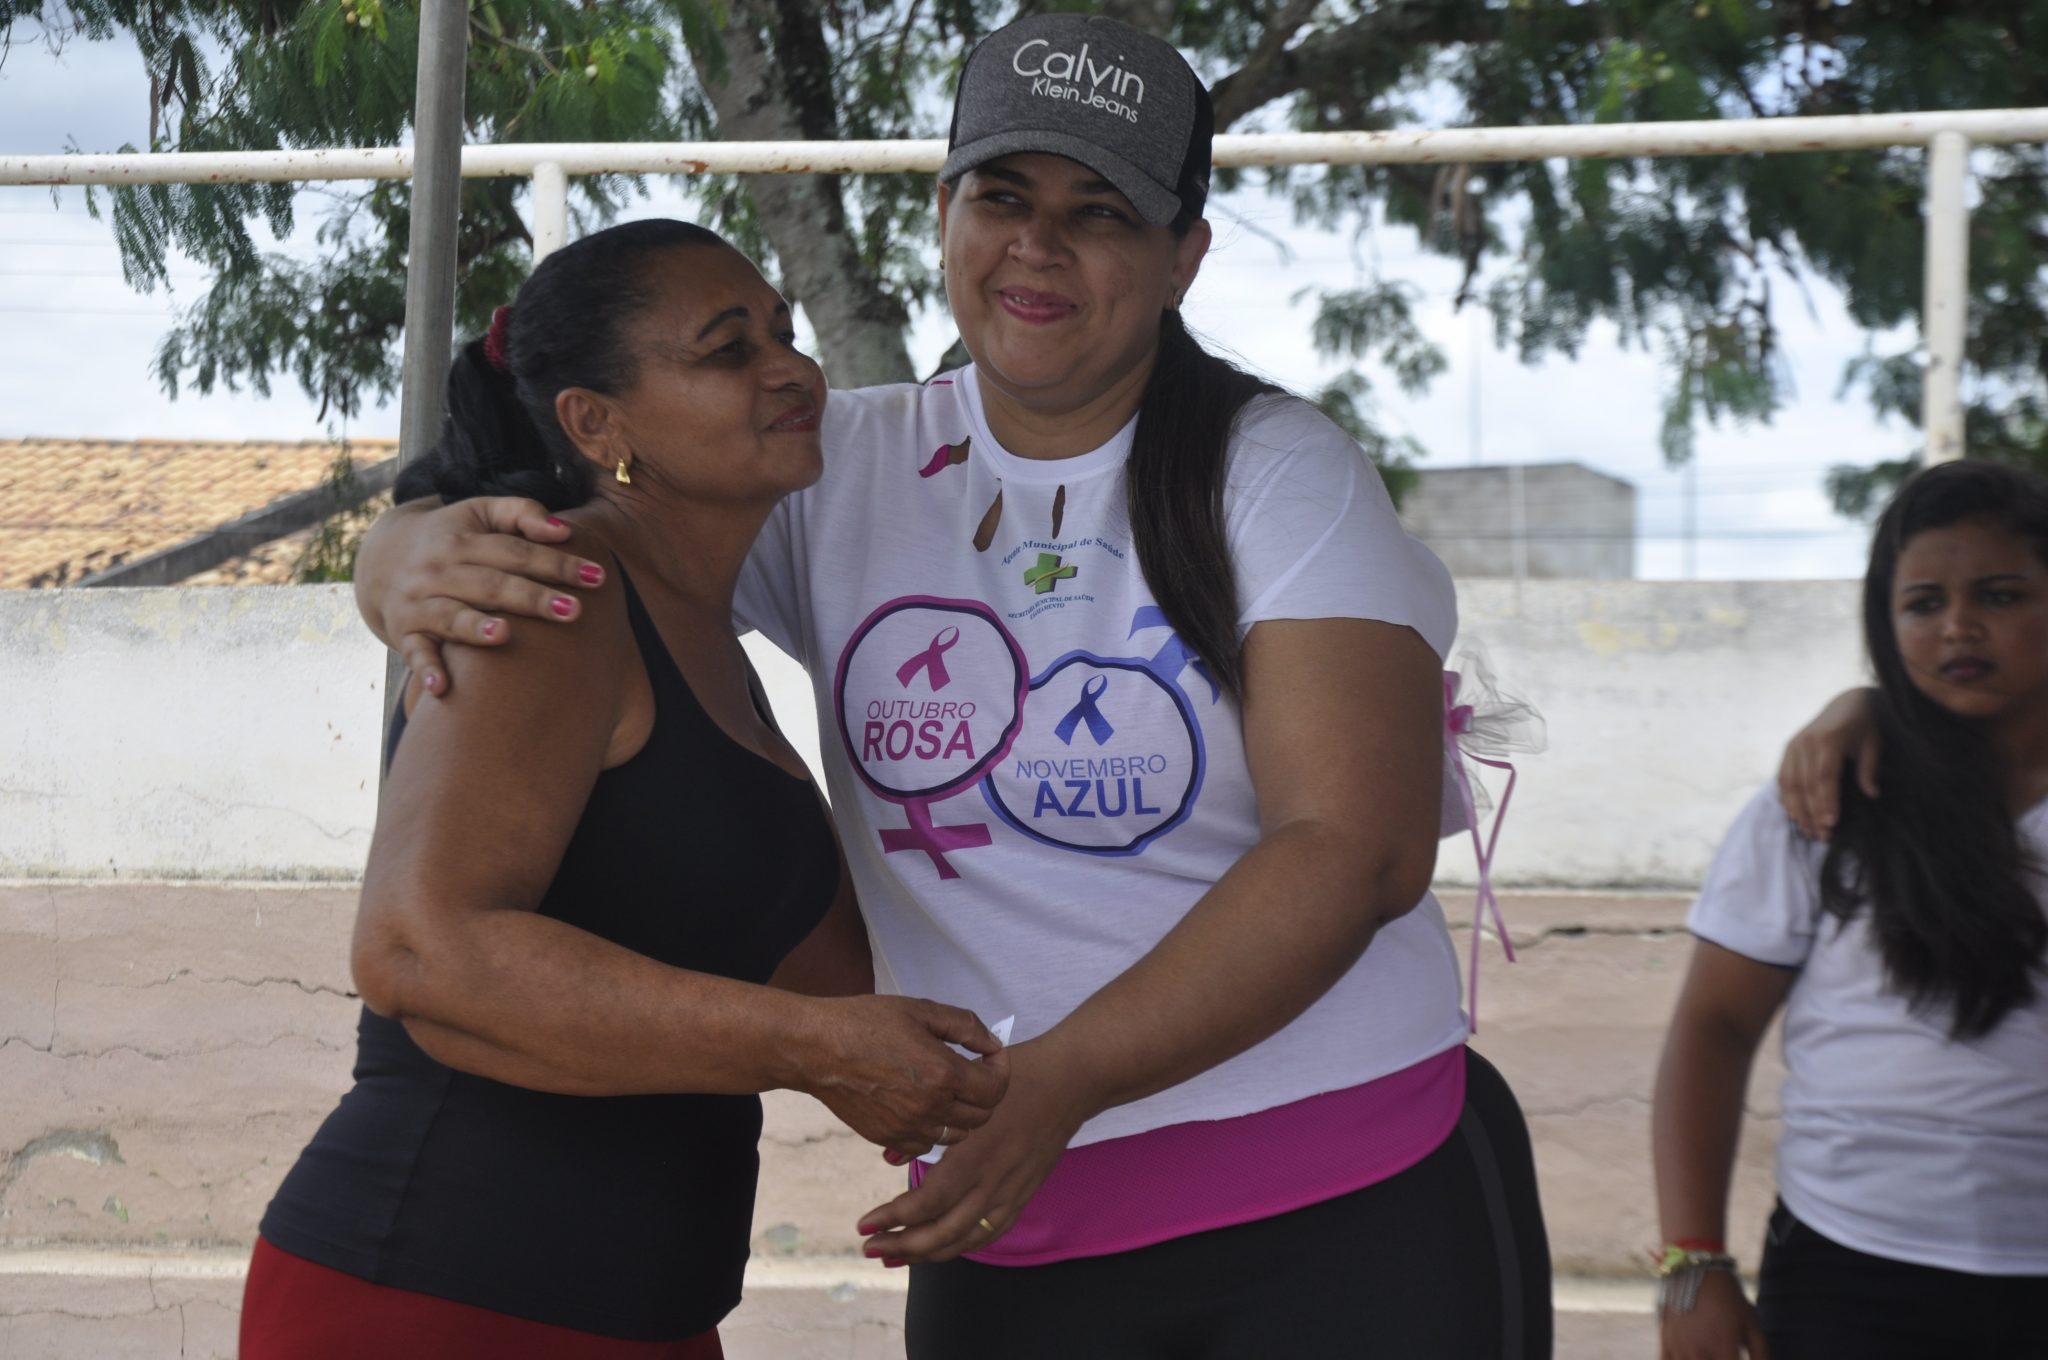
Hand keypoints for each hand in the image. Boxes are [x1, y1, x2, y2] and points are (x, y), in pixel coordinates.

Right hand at [356, 496, 605, 695]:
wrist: (380, 558)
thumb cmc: (449, 536)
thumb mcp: (479, 512)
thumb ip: (521, 512)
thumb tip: (564, 530)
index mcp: (461, 541)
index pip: (515, 552)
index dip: (555, 563)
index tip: (597, 577)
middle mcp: (438, 571)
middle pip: (490, 584)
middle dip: (531, 598)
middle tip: (573, 611)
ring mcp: (419, 604)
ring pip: (451, 616)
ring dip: (475, 627)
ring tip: (505, 634)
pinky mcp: (405, 633)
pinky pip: (415, 654)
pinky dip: (426, 671)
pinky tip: (442, 689)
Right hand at [801, 996, 1009, 1155]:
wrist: (816, 1049)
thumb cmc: (866, 1023)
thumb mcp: (921, 1010)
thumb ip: (965, 1026)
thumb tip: (992, 1043)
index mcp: (942, 1073)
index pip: (995, 1089)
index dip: (1001, 1070)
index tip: (991, 1057)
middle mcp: (929, 1107)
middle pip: (982, 1116)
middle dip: (985, 1092)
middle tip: (972, 1071)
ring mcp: (908, 1127)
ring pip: (957, 1134)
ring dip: (961, 1113)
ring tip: (948, 1089)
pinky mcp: (888, 1139)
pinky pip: (927, 1145)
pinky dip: (933, 1129)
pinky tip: (923, 1105)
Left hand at [856, 1039, 1090, 1264]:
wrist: (1070, 1081)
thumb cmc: (1015, 1075)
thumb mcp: (965, 1088)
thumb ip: (928, 1126)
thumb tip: (888, 1156)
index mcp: (975, 1152)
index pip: (927, 1202)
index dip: (893, 1219)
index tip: (864, 1225)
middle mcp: (994, 1180)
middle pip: (943, 1232)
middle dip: (903, 1246)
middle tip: (870, 1249)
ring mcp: (1013, 1191)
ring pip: (966, 1240)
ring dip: (928, 1254)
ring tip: (897, 1256)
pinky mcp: (1025, 1193)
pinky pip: (991, 1232)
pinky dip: (963, 1246)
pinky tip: (942, 1248)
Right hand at [1660, 1269, 1768, 1358]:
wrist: (1696, 1272)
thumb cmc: (1729, 1299)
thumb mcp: (1753, 1325)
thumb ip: (1762, 1355)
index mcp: (1724, 1350)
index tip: (1736, 1358)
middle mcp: (1700, 1353)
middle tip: (1722, 1354)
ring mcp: (1680, 1349)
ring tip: (1711, 1353)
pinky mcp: (1666, 1343)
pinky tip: (1691, 1356)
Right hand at [1776, 687, 1878, 840]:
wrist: (1847, 702)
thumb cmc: (1865, 723)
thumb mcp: (1873, 742)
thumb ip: (1869, 768)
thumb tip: (1871, 794)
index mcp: (1828, 738)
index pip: (1823, 776)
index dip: (1826, 800)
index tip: (1831, 823)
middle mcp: (1805, 742)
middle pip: (1804, 784)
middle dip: (1812, 812)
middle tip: (1823, 835)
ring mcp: (1793, 745)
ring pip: (1789, 784)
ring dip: (1797, 810)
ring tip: (1810, 831)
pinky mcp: (1788, 749)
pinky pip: (1782, 778)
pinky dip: (1787, 798)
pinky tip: (1796, 815)